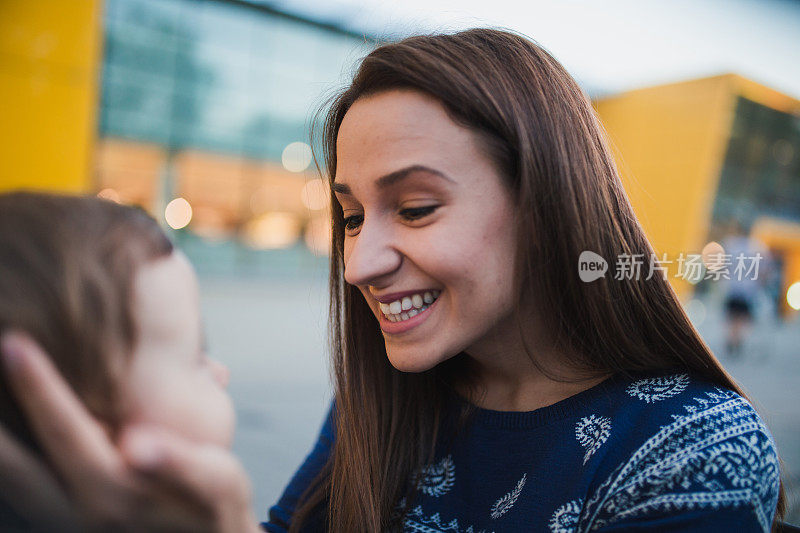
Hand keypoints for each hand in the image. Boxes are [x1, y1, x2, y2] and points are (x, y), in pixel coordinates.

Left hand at [0, 332, 262, 532]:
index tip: (14, 344)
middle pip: (16, 462)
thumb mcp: (216, 483)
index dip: (39, 388)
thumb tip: (138, 445)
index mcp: (116, 494)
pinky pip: (18, 490)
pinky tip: (5, 429)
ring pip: (12, 480)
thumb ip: (178, 463)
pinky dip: (8, 462)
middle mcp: (79, 512)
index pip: (67, 433)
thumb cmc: (213, 506)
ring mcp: (63, 522)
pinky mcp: (59, 523)